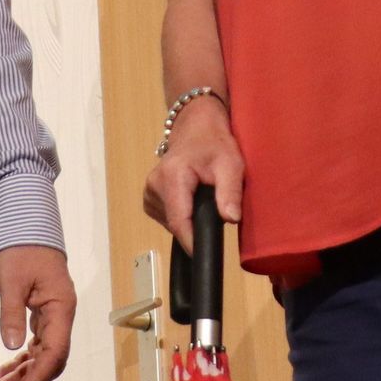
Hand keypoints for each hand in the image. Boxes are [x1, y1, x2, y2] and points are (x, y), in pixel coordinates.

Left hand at [0, 245, 75, 380]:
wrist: (24, 225)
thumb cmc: (20, 249)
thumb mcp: (11, 281)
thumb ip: (12, 314)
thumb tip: (12, 347)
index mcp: (61, 308)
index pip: (54, 352)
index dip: (37, 377)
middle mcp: (61, 315)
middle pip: (50, 359)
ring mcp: (53, 314)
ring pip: (42, 354)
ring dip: (23, 373)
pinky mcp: (42, 312)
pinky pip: (36, 343)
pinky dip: (22, 358)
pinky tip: (6, 370)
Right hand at [142, 96, 243, 255]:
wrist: (196, 126)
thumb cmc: (215, 143)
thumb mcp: (231, 164)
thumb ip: (230, 192)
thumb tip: (230, 219)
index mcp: (171, 176)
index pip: (178, 221)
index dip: (192, 242)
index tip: (206, 254)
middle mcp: (154, 185)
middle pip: (175, 224)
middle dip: (196, 226)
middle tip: (215, 211)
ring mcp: (149, 191)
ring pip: (170, 223)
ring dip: (189, 220)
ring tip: (204, 201)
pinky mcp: (150, 196)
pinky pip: (166, 217)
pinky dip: (181, 215)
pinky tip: (191, 201)